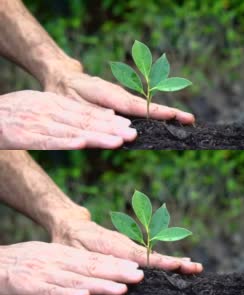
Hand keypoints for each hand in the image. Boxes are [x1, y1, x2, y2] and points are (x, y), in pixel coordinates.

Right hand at [0, 90, 136, 148]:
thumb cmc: (8, 112)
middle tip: (133, 134)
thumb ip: (59, 112)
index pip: (85, 112)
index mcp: (51, 103)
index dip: (108, 120)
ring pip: (71, 131)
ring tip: (117, 141)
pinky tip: (82, 144)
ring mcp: (35, 123)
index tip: (127, 125)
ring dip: (96, 136)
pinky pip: (47, 140)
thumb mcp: (35, 104)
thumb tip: (84, 125)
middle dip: (110, 128)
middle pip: (84, 121)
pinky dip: (65, 142)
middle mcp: (47, 111)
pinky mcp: (21, 135)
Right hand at [0, 241, 143, 294]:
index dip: (117, 264)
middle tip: (139, 276)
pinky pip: (51, 292)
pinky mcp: (28, 286)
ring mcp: (43, 273)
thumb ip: (70, 267)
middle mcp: (57, 261)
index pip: (95, 259)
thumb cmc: (20, 263)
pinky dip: (68, 294)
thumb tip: (92, 278)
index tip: (137, 269)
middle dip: (117, 272)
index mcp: (64, 255)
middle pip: (92, 267)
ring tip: (121, 289)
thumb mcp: (49, 259)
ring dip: (100, 285)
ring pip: (76, 280)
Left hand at [45, 68, 194, 122]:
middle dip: (171, 114)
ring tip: (186, 122)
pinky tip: (165, 123)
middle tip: (192, 121)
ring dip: (166, 115)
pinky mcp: (121, 103)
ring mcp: (123, 99)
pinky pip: (139, 111)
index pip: (140, 106)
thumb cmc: (66, 92)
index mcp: (112, 95)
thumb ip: (97, 114)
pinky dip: (154, 116)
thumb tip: (120, 122)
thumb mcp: (75, 104)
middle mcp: (121, 96)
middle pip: (150, 107)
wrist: (62, 78)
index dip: (159, 112)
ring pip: (146, 109)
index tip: (177, 116)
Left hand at [52, 217, 202, 274]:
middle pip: (155, 256)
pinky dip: (164, 262)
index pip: (143, 256)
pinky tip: (176, 266)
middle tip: (197, 268)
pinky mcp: (129, 249)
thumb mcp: (77, 253)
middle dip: (176, 262)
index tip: (179, 265)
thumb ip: (98, 262)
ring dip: (174, 262)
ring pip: (154, 256)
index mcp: (116, 246)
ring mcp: (130, 246)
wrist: (71, 224)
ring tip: (194, 268)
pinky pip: (149, 257)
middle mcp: (127, 245)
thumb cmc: (70, 241)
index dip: (162, 262)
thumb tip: (120, 273)